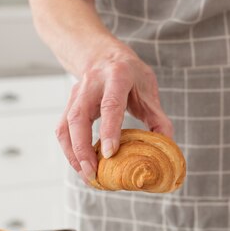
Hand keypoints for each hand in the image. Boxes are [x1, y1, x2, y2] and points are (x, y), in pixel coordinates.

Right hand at [56, 42, 172, 182]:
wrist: (102, 54)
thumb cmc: (130, 74)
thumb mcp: (148, 89)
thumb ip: (158, 117)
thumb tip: (167, 146)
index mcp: (117, 77)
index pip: (110, 105)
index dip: (109, 130)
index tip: (110, 154)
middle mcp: (91, 84)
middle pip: (79, 117)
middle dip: (83, 148)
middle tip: (93, 173)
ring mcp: (76, 94)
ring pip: (66, 126)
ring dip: (73, 154)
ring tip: (87, 176)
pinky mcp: (68, 105)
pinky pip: (63, 130)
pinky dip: (70, 151)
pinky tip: (81, 166)